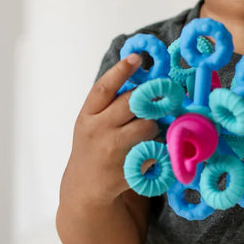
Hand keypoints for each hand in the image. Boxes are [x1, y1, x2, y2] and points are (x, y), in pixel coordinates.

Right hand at [61, 54, 159, 207]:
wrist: (86, 185)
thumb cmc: (93, 146)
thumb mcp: (90, 122)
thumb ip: (108, 104)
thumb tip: (139, 77)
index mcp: (87, 116)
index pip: (104, 89)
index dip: (121, 71)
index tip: (136, 58)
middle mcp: (98, 130)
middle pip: (132, 103)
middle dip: (147, 99)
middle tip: (157, 98)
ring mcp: (113, 150)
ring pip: (148, 125)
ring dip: (153, 125)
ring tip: (146, 132)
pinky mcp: (129, 167)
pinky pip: (154, 148)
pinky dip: (157, 147)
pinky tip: (148, 150)